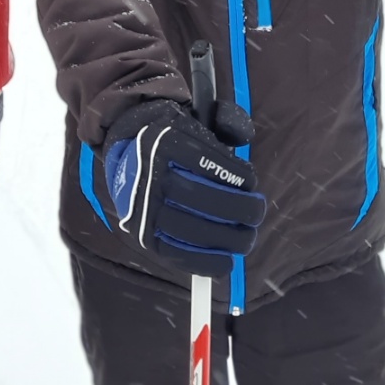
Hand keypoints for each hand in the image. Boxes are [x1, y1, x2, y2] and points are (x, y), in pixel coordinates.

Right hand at [103, 100, 264, 279]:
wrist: (128, 163)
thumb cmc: (175, 146)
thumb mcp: (195, 122)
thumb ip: (226, 122)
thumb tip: (244, 137)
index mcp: (163, 142)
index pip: (208, 162)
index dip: (238, 176)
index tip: (249, 182)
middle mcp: (149, 176)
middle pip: (202, 199)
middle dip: (240, 210)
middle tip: (256, 212)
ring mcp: (144, 210)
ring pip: (193, 230)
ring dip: (229, 238)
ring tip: (246, 236)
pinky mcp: (144, 236)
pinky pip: (177, 255)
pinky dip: (206, 262)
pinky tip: (227, 260)